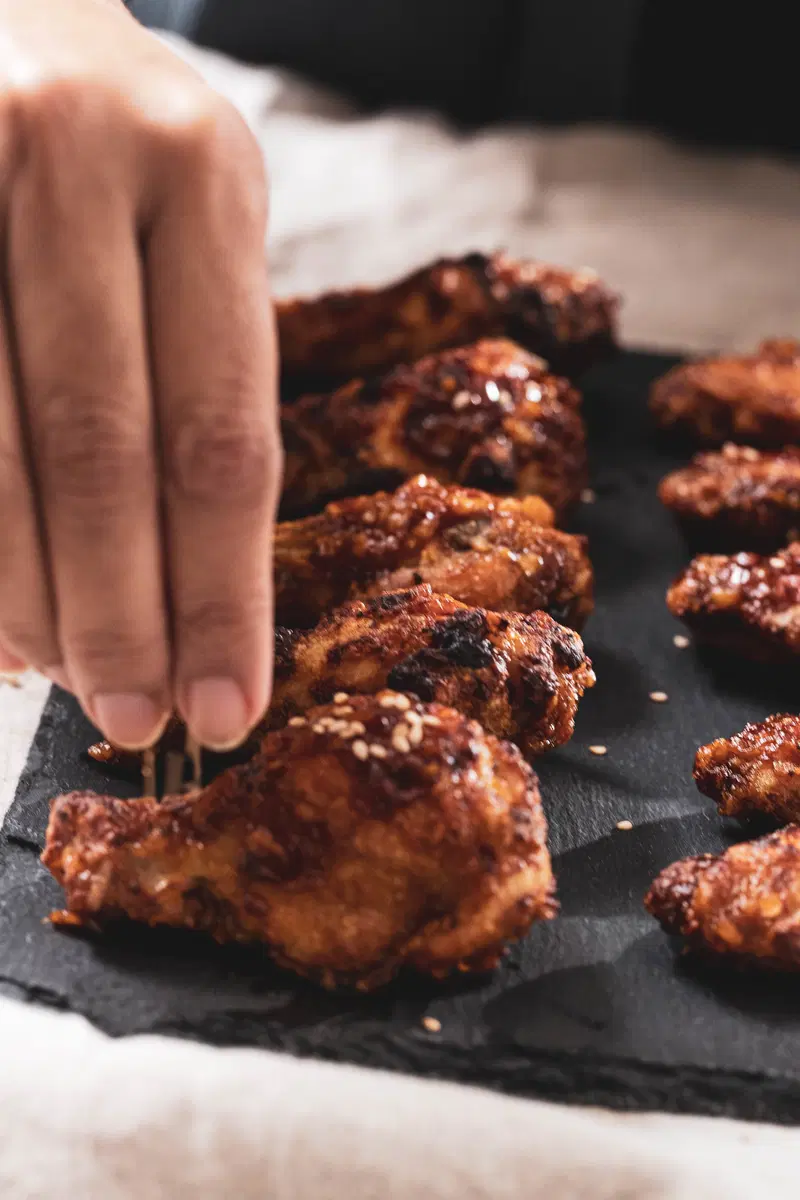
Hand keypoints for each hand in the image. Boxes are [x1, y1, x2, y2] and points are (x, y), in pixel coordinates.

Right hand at [0, 0, 280, 749]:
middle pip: (104, 450)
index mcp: (199, 175)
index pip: (222, 432)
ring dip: (25, 591)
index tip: (228, 706)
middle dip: (121, 613)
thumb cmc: (107, 150)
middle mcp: (74, 157)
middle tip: (136, 719)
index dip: (222, 591)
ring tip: (59, 673)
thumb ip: (195, 375)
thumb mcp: (187, 223)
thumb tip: (174, 590)